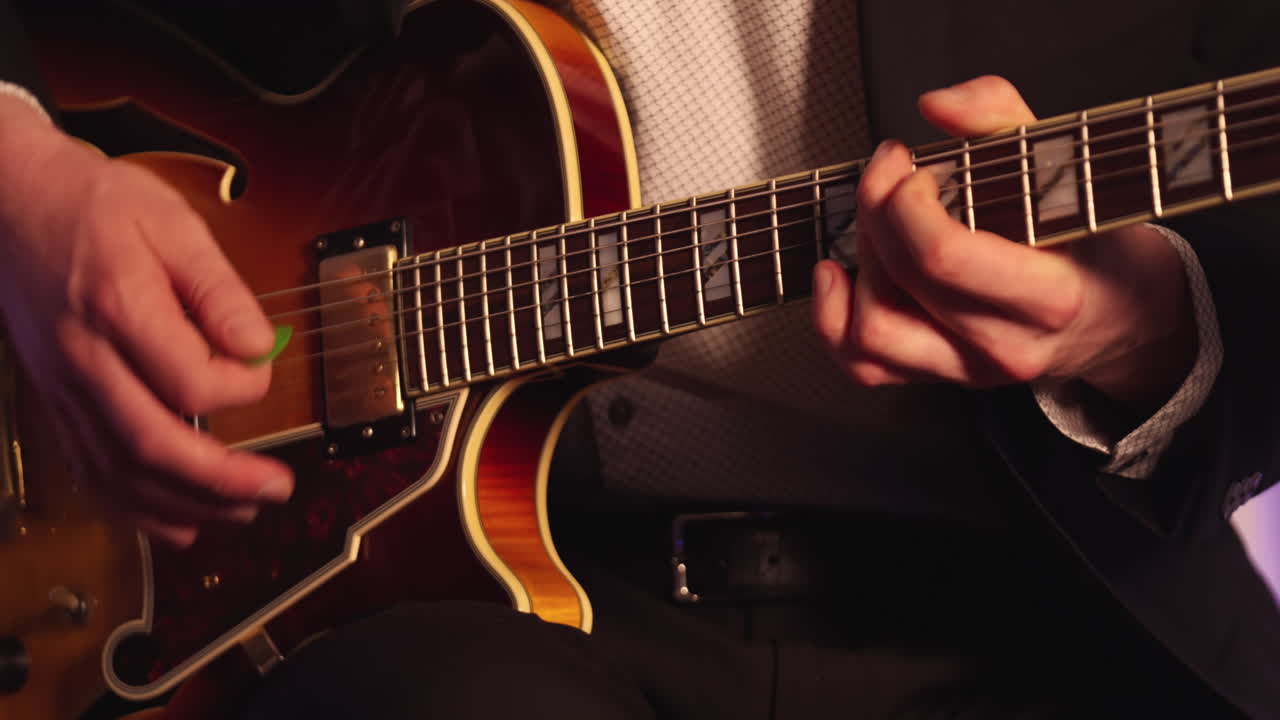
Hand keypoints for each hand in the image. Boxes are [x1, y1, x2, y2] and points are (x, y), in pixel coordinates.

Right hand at [0, 96, 293, 546]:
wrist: (11, 203)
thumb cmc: (96, 205)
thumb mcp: (172, 223)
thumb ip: (219, 289)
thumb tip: (259, 344)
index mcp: (117, 307)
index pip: (189, 380)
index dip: (241, 389)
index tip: (263, 370)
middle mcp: (84, 359)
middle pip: (152, 444)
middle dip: (221, 481)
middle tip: (276, 490)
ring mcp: (64, 387)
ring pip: (120, 472)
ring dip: (186, 504)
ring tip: (243, 513)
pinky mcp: (58, 401)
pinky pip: (92, 472)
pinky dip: (136, 508)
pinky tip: (178, 524)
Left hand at [812, 76, 1196, 411]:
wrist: (1122, 315)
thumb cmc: (1091, 237)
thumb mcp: (1066, 164)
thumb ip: (1002, 116)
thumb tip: (937, 105)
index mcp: (1049, 296)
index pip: (943, 256)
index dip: (904, 202)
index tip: (910, 166)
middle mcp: (1004, 345)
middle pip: (901, 282)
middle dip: (876, 211)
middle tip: (888, 171)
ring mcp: (968, 370)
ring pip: (871, 333)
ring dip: (858, 266)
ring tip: (873, 224)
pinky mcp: (939, 377)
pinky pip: (863, 365)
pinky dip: (833, 318)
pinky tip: (837, 273)